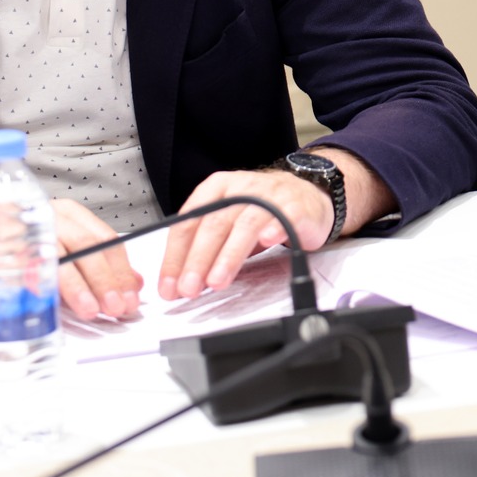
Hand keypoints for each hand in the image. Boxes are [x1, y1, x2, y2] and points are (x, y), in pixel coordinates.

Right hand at [0, 196, 143, 319]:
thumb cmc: (8, 244)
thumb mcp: (55, 248)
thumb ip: (92, 264)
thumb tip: (133, 284)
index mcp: (63, 213)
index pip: (102, 238)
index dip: (120, 269)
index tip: (131, 295)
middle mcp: (42, 215)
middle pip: (84, 245)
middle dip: (104, 280)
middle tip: (117, 307)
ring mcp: (15, 231)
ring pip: (53, 256)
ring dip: (75, 287)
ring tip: (90, 310)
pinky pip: (16, 270)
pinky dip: (34, 289)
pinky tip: (46, 305)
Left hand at [157, 168, 335, 299]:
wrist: (307, 195)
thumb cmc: (261, 211)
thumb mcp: (228, 222)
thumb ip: (206, 249)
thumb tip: (181, 284)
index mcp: (217, 189)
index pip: (189, 222)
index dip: (176, 256)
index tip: (170, 285)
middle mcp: (241, 188)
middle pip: (214, 224)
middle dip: (198, 260)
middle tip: (189, 288)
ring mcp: (270, 195)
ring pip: (245, 224)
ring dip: (229, 255)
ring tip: (217, 281)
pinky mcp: (296, 206)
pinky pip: (284, 218)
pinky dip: (275, 229)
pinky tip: (267, 241)